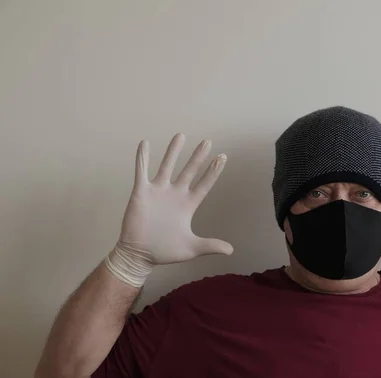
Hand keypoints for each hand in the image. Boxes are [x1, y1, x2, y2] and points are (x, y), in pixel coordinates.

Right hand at [105, 133, 232, 286]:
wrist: (139, 255)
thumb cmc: (164, 251)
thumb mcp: (191, 248)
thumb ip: (210, 245)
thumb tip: (231, 251)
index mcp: (188, 205)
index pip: (204, 184)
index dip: (213, 172)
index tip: (222, 157)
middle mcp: (175, 194)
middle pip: (190, 170)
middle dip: (198, 156)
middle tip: (208, 141)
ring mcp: (158, 191)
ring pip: (167, 166)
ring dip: (174, 151)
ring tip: (181, 135)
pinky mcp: (141, 192)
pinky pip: (141, 171)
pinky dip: (142, 157)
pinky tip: (145, 143)